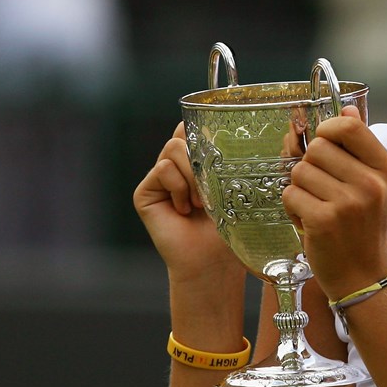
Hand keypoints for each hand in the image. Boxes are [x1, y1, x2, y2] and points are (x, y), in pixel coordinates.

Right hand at [132, 122, 242, 284]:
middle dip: (204, 156)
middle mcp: (176, 164)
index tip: (224, 149)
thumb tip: (242, 131)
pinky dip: (179, 187)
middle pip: (184, 132)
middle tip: (214, 186)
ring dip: (194, 174)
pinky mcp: (145, 191)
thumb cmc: (230, 226)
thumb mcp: (236, 185)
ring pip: (174, 148)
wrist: (213, 260)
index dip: (208, 130)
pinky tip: (185, 209)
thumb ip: (230, 157)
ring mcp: (159, 177)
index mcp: (198, 159)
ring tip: (202, 202)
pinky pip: (162, 169)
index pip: (197, 126)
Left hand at [282, 106, 386, 301]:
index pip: (350, 126)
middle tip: (322, 187)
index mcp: (385, 169)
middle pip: (317, 147)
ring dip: (300, 188)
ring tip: (317, 206)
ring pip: (299, 171)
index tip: (324, 141)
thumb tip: (347, 108)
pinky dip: (293, 208)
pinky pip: (290, 194)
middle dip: (311, 165)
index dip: (328, 128)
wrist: (364, 275)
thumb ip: (360, 147)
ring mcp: (347, 203)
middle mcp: (370, 184)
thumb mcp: (375, 184)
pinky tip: (309, 221)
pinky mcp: (323, 221)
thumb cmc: (365, 227)